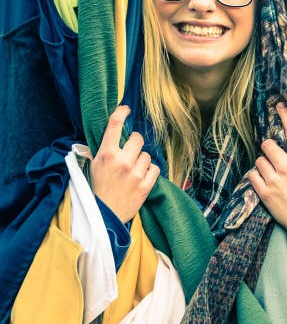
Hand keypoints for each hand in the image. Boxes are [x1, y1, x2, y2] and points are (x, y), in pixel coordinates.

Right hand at [91, 105, 159, 222]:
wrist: (104, 215)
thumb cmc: (98, 188)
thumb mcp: (93, 166)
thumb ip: (101, 149)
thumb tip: (110, 133)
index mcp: (105, 154)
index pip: (114, 125)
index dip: (121, 112)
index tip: (126, 108)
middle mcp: (122, 161)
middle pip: (137, 138)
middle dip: (134, 144)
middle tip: (128, 154)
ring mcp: (135, 173)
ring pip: (147, 154)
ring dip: (141, 160)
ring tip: (132, 171)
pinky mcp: (146, 184)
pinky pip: (155, 168)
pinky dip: (150, 171)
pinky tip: (141, 178)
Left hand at [248, 103, 286, 257]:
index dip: (285, 114)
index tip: (279, 106)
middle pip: (268, 144)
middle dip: (270, 148)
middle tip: (274, 155)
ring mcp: (274, 180)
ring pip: (259, 160)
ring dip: (264, 164)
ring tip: (272, 173)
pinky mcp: (265, 193)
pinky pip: (252, 175)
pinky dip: (256, 177)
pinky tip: (264, 181)